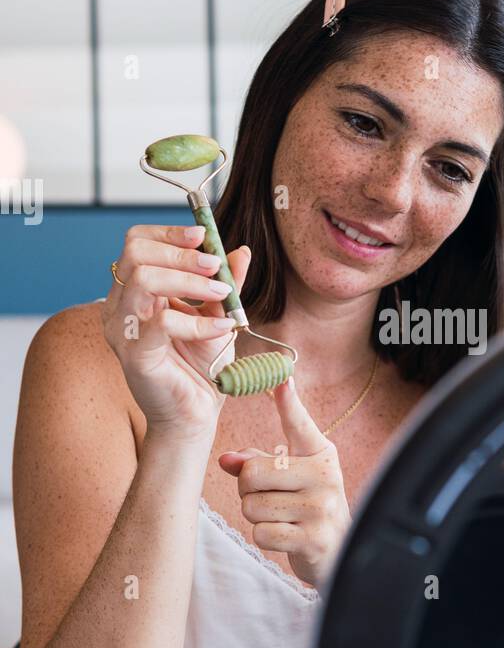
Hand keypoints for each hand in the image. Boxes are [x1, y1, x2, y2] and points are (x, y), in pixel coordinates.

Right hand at [101, 223, 251, 443]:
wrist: (196, 414)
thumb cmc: (201, 367)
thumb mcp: (218, 315)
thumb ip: (226, 283)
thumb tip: (239, 250)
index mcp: (134, 293)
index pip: (137, 244)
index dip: (170, 233)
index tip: (204, 237)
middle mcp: (120, 308)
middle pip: (136, 254)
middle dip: (181, 253)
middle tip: (214, 266)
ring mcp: (123, 331)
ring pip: (144, 279)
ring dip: (189, 281)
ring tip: (221, 295)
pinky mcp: (135, 356)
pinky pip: (162, 322)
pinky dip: (198, 322)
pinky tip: (221, 328)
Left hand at [218, 377, 350, 589]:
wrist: (342, 551)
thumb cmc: (308, 507)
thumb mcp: (289, 478)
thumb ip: (257, 463)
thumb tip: (226, 460)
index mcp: (320, 455)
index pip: (300, 425)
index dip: (289, 402)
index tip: (282, 378)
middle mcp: (324, 477)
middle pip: (252, 474)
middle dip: (248, 489)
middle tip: (268, 496)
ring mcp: (321, 508)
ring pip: (252, 506)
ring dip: (258, 516)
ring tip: (282, 517)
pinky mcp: (313, 539)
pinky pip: (261, 533)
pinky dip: (265, 537)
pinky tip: (286, 536)